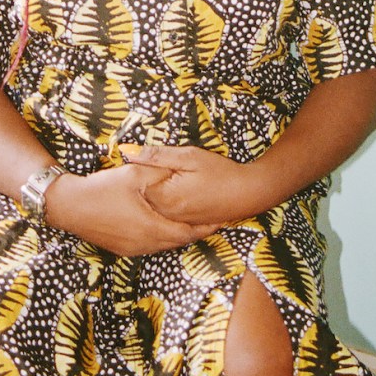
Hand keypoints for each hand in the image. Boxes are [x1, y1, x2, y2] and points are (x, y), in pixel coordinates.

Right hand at [46, 164, 218, 255]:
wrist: (69, 206)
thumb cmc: (103, 188)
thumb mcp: (135, 174)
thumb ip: (161, 174)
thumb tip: (181, 173)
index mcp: (152, 228)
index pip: (189, 232)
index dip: (207, 225)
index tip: (222, 218)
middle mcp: (146, 244)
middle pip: (179, 241)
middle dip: (197, 230)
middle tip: (212, 220)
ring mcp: (133, 249)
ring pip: (165, 244)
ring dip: (180, 234)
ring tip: (194, 221)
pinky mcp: (123, 249)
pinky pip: (151, 245)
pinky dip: (163, 235)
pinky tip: (165, 224)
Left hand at [120, 144, 260, 226]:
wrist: (248, 193)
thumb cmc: (220, 172)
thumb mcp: (189, 156)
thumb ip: (157, 155)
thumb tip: (127, 151)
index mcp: (164, 197)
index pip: (135, 185)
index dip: (138, 171)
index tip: (148, 162)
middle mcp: (167, 215)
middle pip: (142, 198)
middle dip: (144, 184)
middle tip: (161, 170)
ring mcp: (177, 222)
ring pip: (154, 208)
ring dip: (155, 195)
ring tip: (171, 182)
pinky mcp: (186, 225)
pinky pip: (167, 216)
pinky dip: (166, 205)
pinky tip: (177, 194)